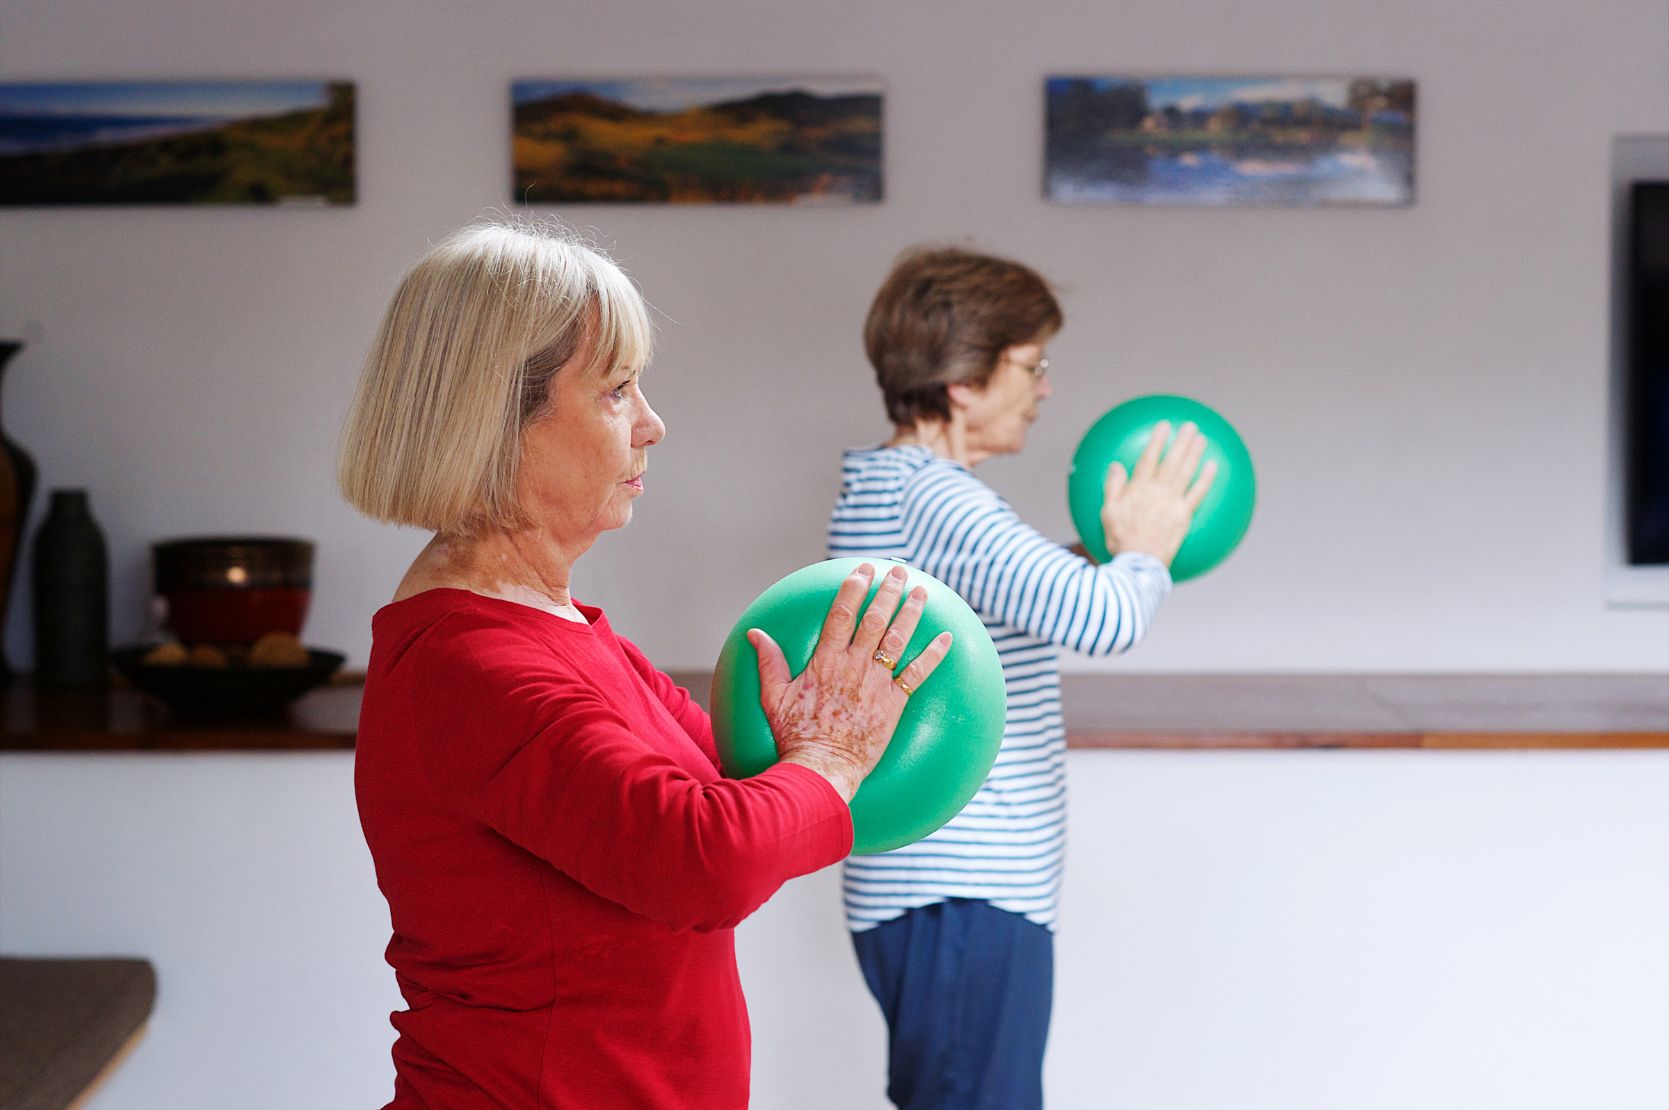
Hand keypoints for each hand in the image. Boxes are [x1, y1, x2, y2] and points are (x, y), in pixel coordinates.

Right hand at [750, 564, 952, 801]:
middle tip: (898, 571)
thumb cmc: (796, 735)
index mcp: (826, 660)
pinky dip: (934, 654)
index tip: (863, 570)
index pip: (842, 613)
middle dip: (888, 591)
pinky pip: (918, 673)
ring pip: (898, 639)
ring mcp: (877, 683)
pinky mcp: (895, 703)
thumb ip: (769, 662)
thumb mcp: (773, 697)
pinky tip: (946, 638)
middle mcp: (854, 665)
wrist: (823, 768)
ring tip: (920, 592)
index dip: (854, 587)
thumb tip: (755, 634)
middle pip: (875, 619)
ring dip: (911, 612)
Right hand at [1100, 420, 1216, 566]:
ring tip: (1201, 438)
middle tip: (1190, 426)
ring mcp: (1173, 501)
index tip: (1164, 426)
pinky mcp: (1184, 514)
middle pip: (1172, 460)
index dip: (1157, 441)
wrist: (1139, 561)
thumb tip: (1115, 466)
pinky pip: (1198, 493)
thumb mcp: (1107, 512)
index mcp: (1138, 488)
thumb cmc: (1121, 539)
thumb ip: (1112, 487)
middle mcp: (1158, 490)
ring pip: (1186, 471)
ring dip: (1194, 453)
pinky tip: (1213, 466)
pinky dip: (1206, 478)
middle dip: (1181, 441)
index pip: (1149, 458)